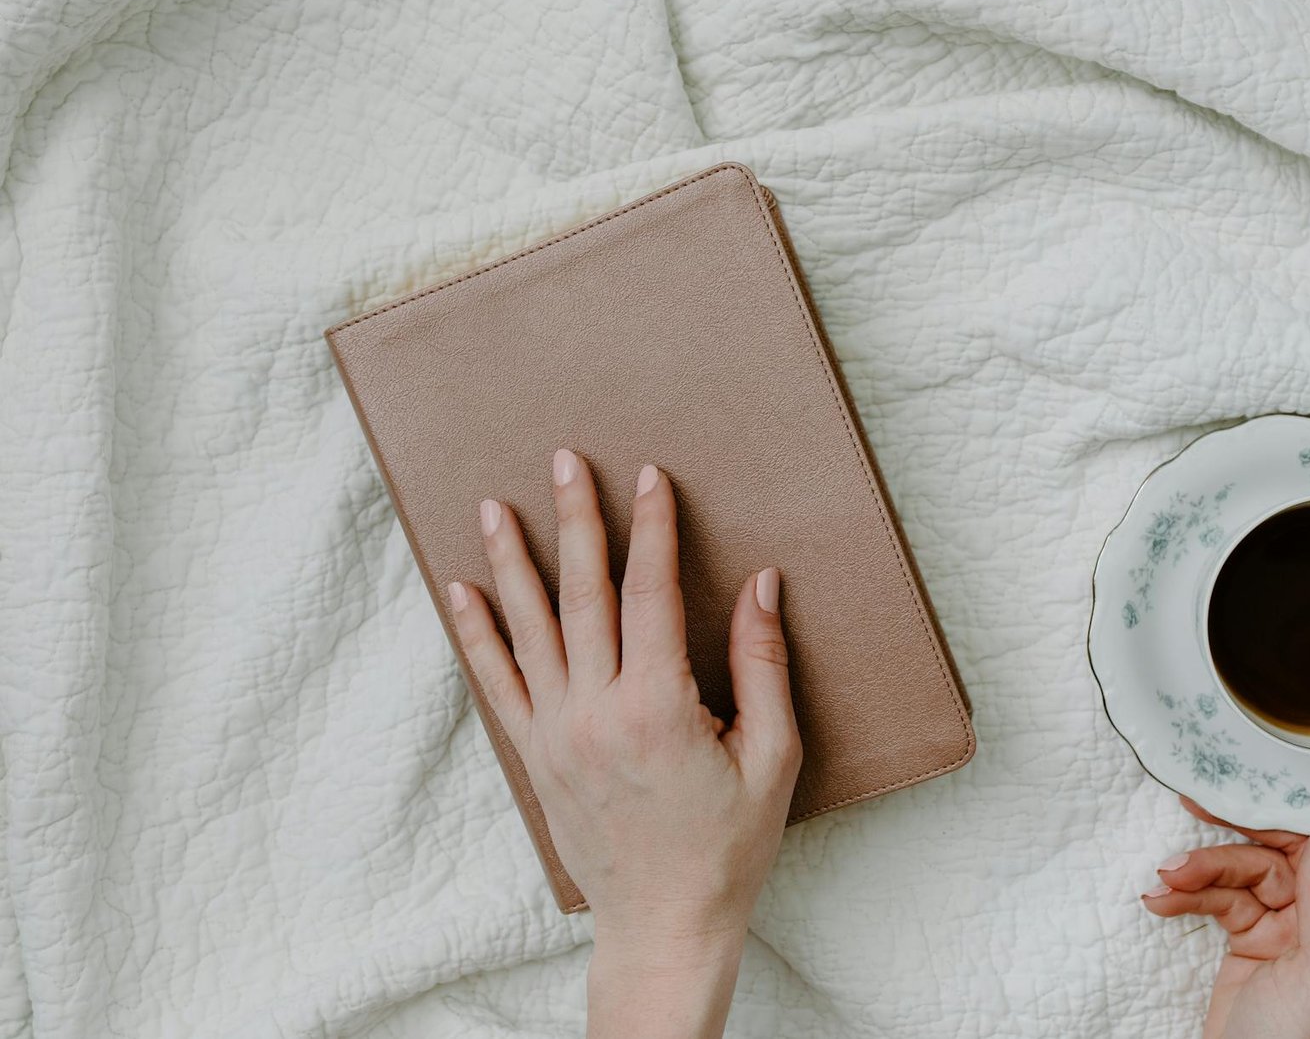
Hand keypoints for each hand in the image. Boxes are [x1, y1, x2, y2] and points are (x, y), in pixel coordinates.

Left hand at [448, 449, 802, 1038]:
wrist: (665, 925)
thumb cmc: (728, 846)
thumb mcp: (772, 758)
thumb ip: (764, 665)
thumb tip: (762, 585)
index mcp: (659, 708)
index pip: (650, 594)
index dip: (652, 529)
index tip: (650, 477)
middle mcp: (595, 713)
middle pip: (582, 595)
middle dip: (577, 521)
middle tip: (566, 461)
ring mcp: (556, 734)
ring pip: (528, 629)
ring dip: (511, 563)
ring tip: (496, 506)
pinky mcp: (535, 756)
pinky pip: (497, 682)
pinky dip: (476, 634)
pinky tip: (460, 591)